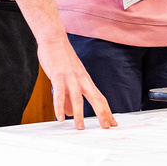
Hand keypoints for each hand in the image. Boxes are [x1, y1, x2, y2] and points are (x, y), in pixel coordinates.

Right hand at [1, 0, 116, 128]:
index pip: (100, 98)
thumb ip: (69, 97)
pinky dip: (60, 106)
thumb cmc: (61, 57)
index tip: (112, 123)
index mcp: (86, 80)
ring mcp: (71, 77)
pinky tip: (60, 117)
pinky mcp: (59, 75)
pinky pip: (60, 93)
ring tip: (80, 127)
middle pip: (96, 98)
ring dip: (80, 114)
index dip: (106, 111)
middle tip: (107, 127)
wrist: (54, 38)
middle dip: (103, 114)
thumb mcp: (68, 78)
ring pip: (78, 98)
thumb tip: (70, 113)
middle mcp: (82, 79)